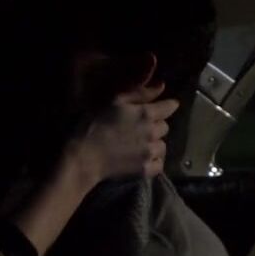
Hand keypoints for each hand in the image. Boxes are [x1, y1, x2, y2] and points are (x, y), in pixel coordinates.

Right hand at [65, 60, 179, 184]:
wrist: (84, 156)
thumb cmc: (94, 124)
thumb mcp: (114, 101)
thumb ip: (140, 92)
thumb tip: (162, 85)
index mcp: (146, 113)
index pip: (169, 107)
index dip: (167, 106)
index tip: (162, 107)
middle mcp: (152, 132)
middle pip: (165, 127)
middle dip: (156, 125)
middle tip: (140, 128)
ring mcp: (150, 153)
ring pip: (162, 146)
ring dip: (154, 144)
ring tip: (140, 145)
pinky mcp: (146, 170)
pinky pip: (159, 164)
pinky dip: (153, 162)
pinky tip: (142, 159)